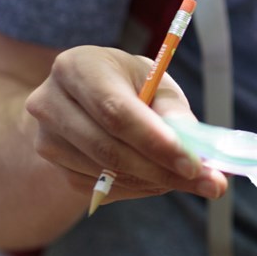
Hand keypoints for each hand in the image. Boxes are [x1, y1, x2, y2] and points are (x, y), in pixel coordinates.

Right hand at [24, 45, 227, 205]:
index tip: (194, 164)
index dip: (156, 142)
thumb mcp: (153, 80)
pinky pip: (101, 188)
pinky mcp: (54, 166)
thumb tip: (198, 149)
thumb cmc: (127, 82)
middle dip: (163, 170)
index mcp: (78, 68)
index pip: (116, 112)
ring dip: (155, 181)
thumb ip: (174, 110)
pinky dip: (138, 187)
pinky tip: (159, 177)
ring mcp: (46, 138)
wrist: (86, 95)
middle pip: (109, 148)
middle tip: (210, 183)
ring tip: (190, 177)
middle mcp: (50, 103)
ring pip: (106, 173)